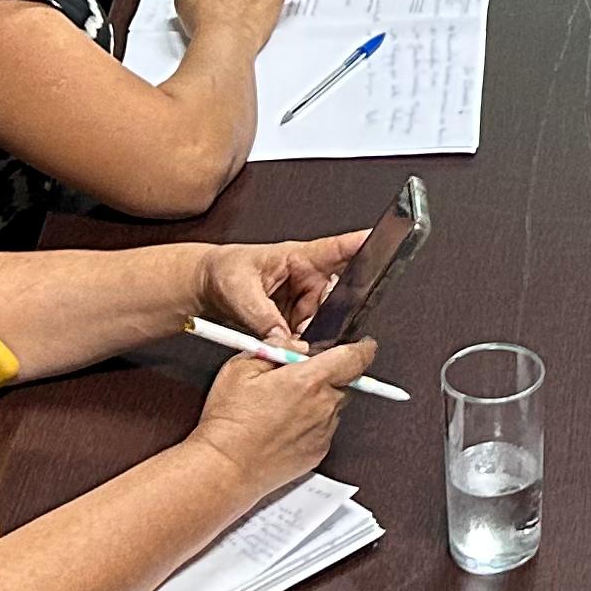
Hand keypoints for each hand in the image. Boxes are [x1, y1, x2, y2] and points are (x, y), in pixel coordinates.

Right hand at [188, 331, 378, 493]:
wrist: (225, 467)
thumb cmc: (230, 421)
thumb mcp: (242, 367)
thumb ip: (277, 349)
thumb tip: (296, 346)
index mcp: (309, 380)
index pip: (355, 357)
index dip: (363, 348)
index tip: (363, 345)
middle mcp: (323, 406)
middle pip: (343, 382)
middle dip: (327, 377)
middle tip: (296, 379)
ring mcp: (323, 432)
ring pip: (332, 407)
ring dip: (318, 401)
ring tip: (282, 408)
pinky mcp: (318, 453)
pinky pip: (323, 429)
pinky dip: (310, 424)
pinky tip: (282, 427)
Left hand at [192, 228, 363, 342]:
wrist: (207, 285)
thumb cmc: (224, 272)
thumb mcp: (240, 292)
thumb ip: (263, 317)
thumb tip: (282, 338)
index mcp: (298, 257)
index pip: (337, 250)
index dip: (361, 247)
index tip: (383, 245)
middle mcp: (308, 277)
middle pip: (336, 298)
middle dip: (330, 316)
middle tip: (309, 327)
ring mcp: (305, 298)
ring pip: (323, 322)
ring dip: (311, 335)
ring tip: (290, 338)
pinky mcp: (297, 318)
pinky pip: (308, 334)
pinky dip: (301, 343)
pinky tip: (289, 344)